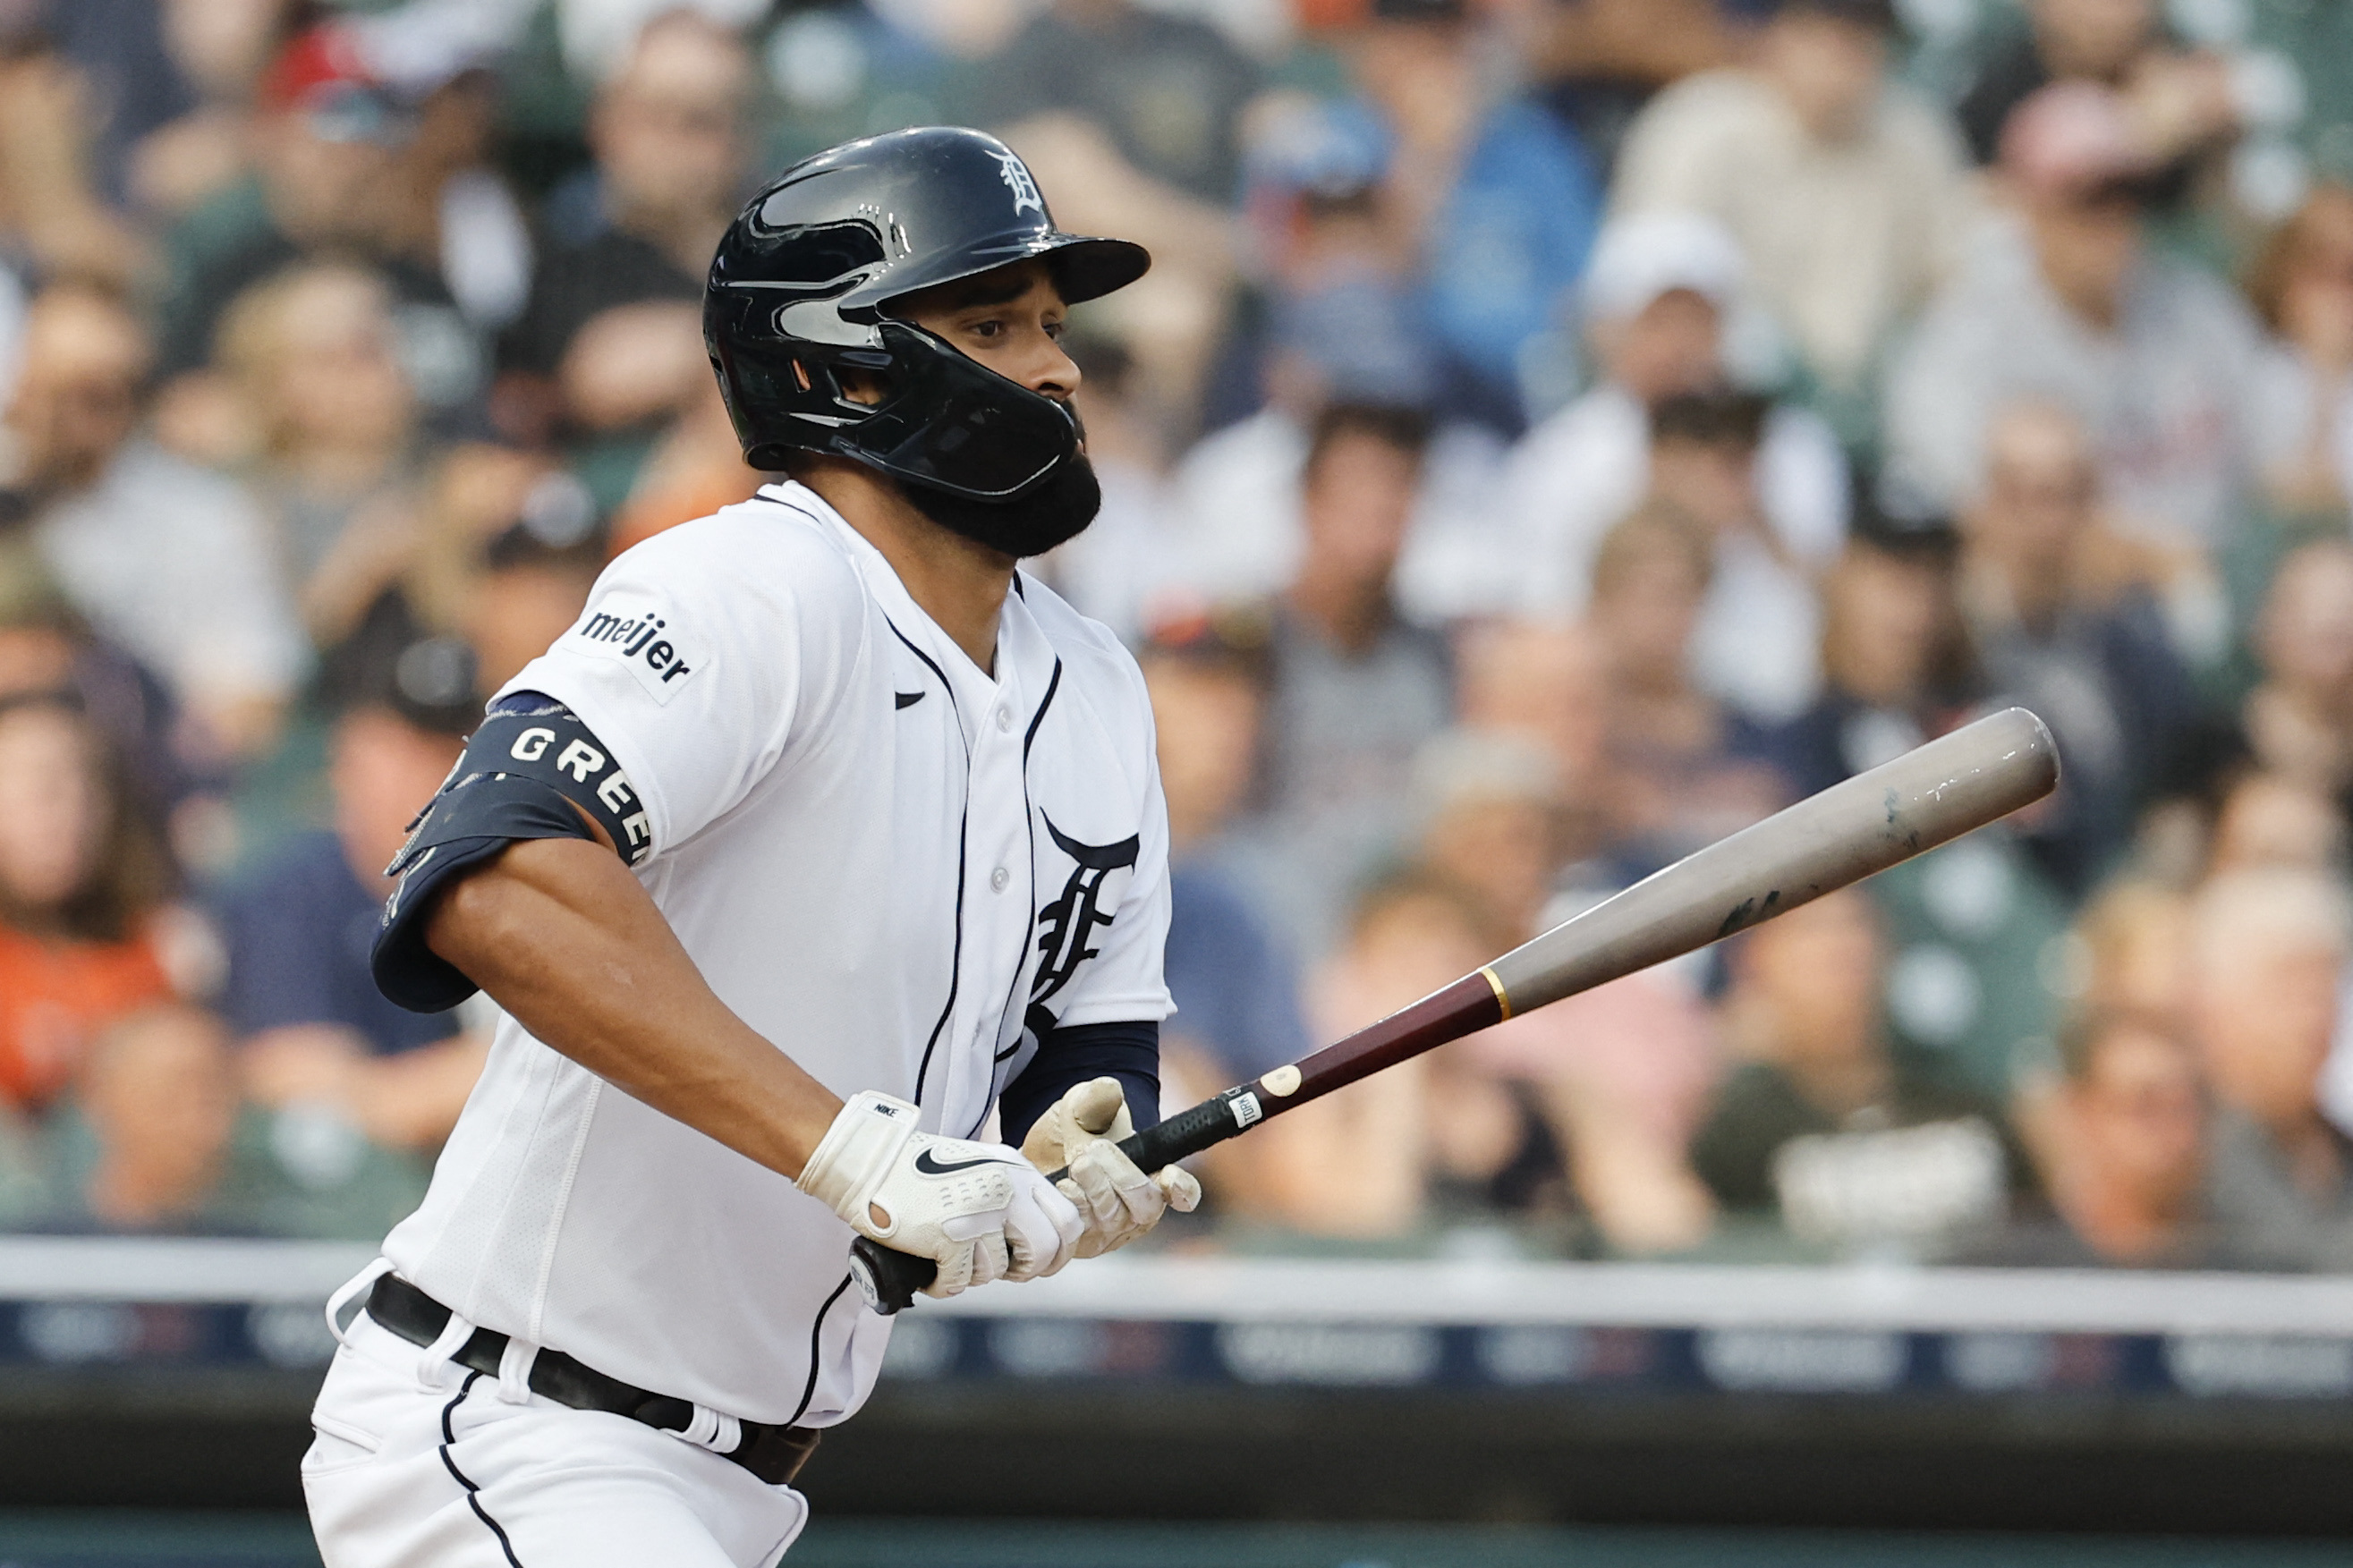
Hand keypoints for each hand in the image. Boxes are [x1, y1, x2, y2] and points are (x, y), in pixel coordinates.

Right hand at [797, 1092, 1082, 1296]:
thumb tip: (1034, 1240)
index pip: (1068, 1220)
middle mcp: (1006, 1190)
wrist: (871, 1162)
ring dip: (971, 1274)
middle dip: (1025, 1270)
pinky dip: (941, 1284)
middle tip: (1001, 1271)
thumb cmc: (920, 1170)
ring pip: (996, 1271)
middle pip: (1046, 1251)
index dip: (1059, 1251)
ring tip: (949, 1257)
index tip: (1038, 1263)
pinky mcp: (949, 1235)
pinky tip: (929, 1270)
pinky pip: (958, 1282)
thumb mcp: (981, 1167)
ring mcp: (980, 1213)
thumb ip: (1010, 1193)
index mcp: (1018, 1171)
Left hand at [1020, 1077, 1199, 1258]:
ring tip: (1076, 1163)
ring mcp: (1108, 1231)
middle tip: (1094, 1151)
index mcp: (1153, 1176)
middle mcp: (1136, 1210)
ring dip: (1094, 1189)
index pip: (1182, 1191)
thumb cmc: (1073, 1133)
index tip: (1170, 1176)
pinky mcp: (1079, 1243)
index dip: (1182, 1189)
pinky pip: (1080, 1235)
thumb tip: (1109, 1089)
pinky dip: (1071, 1209)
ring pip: (1111, 1219)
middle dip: (1123, 1177)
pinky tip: (1060, 1189)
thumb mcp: (1083, 1108)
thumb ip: (1097, 1099)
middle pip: (1145, 1206)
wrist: (1036, 1157)